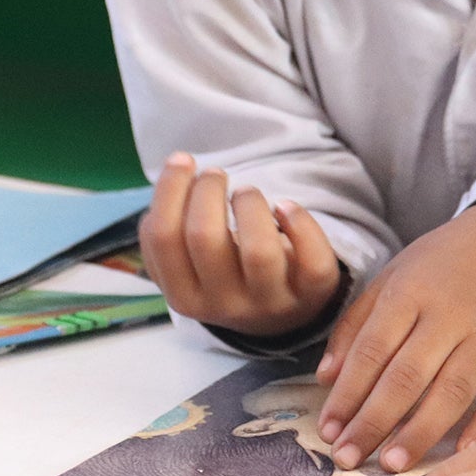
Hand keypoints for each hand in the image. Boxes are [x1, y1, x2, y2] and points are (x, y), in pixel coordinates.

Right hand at [138, 154, 339, 338]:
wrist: (281, 314)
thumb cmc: (228, 273)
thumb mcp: (192, 266)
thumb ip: (172, 233)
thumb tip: (173, 178)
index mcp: (184, 297)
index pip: (163, 239)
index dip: (170, 188)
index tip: (184, 161)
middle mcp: (225, 305)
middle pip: (204, 238)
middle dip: (208, 189)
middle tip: (215, 174)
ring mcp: (271, 302)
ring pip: (259, 251)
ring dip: (250, 203)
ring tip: (247, 192)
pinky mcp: (311, 293)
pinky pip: (311, 258)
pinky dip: (300, 221)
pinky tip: (285, 208)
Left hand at [313, 202, 475, 474]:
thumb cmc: (439, 266)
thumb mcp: (390, 277)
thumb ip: (355, 326)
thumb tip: (326, 380)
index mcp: (410, 292)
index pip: (373, 350)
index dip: (349, 394)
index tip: (329, 431)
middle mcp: (450, 314)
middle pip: (407, 376)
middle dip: (374, 421)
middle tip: (349, 458)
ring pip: (452, 390)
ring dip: (421, 431)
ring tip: (392, 464)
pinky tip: (462, 454)